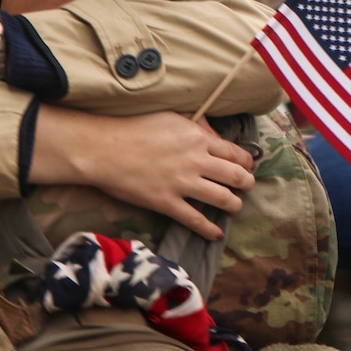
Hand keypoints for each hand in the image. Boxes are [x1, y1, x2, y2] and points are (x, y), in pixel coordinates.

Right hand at [31, 106, 254, 240]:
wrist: (104, 148)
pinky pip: (196, 220)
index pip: (235, 153)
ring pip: (223, 199)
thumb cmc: (132, 127)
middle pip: (237, 177)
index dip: (246, 162)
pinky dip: (210, 229)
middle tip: (245, 186)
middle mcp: (196, 161)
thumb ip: (194, 125)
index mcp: (197, 138)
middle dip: (246, 183)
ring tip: (234, 206)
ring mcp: (183, 184)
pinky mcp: (167, 203)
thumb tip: (211, 132)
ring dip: (234, 205)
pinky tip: (216, 234)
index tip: (246, 166)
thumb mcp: (169, 116)